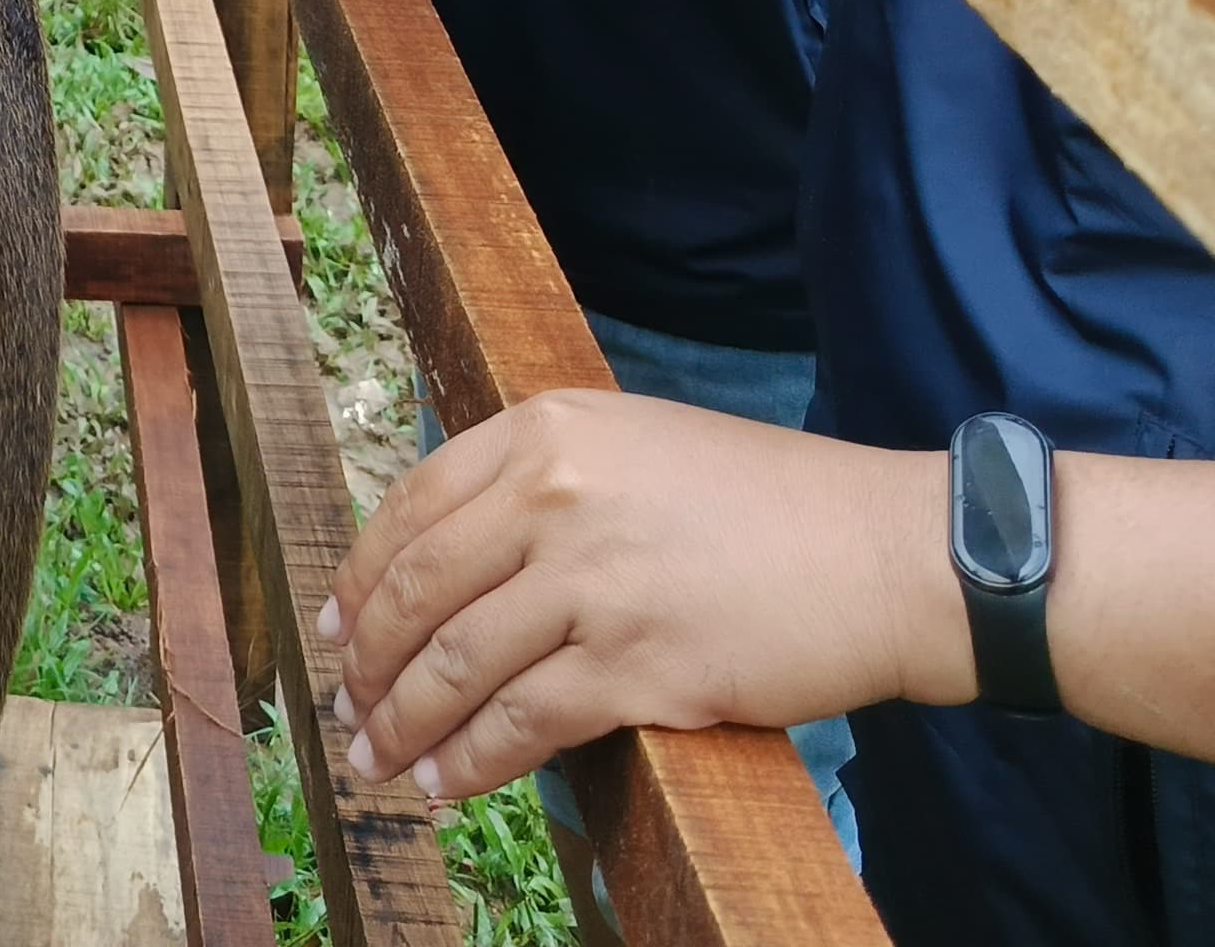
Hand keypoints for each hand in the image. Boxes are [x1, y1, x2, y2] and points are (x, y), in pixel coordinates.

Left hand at [320, 391, 950, 804]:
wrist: (881, 553)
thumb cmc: (767, 504)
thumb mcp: (635, 447)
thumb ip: (544, 482)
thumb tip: (454, 556)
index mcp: (546, 431)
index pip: (413, 507)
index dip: (362, 577)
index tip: (334, 624)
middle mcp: (555, 494)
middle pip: (420, 589)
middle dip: (368, 660)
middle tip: (346, 707)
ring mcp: (592, 581)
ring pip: (456, 662)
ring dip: (404, 722)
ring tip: (378, 760)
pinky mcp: (636, 664)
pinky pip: (520, 723)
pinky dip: (469, 761)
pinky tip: (443, 784)